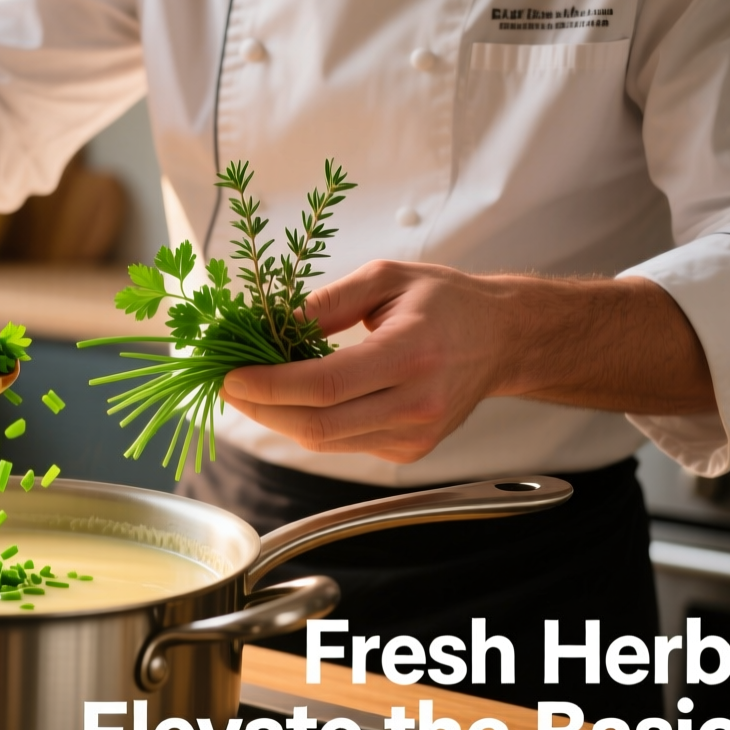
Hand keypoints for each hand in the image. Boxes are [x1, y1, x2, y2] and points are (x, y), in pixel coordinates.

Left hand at [219, 261, 715, 463]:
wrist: (502, 340)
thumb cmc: (444, 302)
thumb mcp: (385, 279)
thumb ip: (326, 303)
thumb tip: (268, 324)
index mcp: (413, 353)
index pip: (326, 385)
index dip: (270, 385)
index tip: (230, 374)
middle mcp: (417, 403)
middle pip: (319, 426)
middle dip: (262, 409)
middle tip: (227, 386)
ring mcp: (415, 435)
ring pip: (325, 442)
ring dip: (278, 419)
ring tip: (250, 389)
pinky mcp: (409, 450)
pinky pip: (343, 444)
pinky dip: (309, 423)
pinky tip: (292, 399)